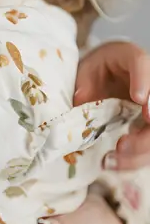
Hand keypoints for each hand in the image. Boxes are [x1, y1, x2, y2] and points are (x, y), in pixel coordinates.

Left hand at [76, 41, 149, 170]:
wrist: (107, 74)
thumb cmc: (98, 70)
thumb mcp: (87, 70)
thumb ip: (85, 84)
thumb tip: (81, 103)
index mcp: (134, 59)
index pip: (142, 64)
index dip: (144, 81)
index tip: (139, 98)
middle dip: (145, 134)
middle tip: (122, 144)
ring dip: (139, 152)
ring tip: (112, 160)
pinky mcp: (148, 127)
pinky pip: (148, 148)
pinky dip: (133, 160)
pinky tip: (113, 163)